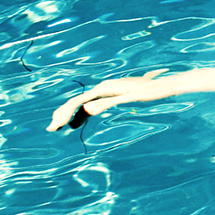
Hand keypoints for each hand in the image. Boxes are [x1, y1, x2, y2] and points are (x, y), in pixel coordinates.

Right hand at [46, 70, 171, 130]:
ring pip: (82, 104)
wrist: (163, 85)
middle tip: (51, 130)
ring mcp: (106, 92)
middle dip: (62, 114)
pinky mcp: (111, 96)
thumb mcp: (129, 99)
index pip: (78, 101)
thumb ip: (108, 104)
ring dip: (69, 116)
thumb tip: (87, 109)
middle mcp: (102, 88)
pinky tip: (75, 124)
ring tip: (57, 128)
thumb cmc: (149, 91)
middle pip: (76, 101)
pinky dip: (81, 115)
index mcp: (104, 88)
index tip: (56, 126)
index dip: (65, 114)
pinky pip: (91, 106)